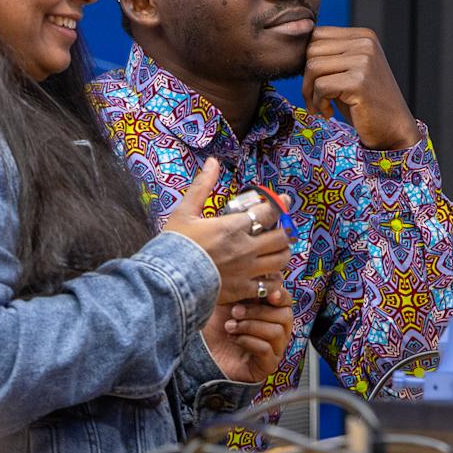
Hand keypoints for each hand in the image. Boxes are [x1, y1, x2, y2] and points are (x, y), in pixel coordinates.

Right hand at [160, 159, 291, 302]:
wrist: (167, 280)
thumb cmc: (175, 245)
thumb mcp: (185, 211)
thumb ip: (202, 187)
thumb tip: (212, 162)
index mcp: (233, 226)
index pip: (268, 212)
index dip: (280, 204)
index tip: (285, 201)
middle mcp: (246, 248)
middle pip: (280, 238)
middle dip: (283, 232)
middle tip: (280, 230)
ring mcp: (247, 270)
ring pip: (280, 261)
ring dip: (282, 254)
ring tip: (277, 252)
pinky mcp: (243, 290)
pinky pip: (269, 286)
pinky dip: (273, 281)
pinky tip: (268, 277)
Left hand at [203, 286, 294, 381]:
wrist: (201, 355)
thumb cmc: (216, 327)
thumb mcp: (229, 302)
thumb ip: (246, 289)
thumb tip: (262, 274)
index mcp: (272, 312)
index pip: (287, 301)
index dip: (281, 295)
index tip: (270, 294)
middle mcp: (278, 331)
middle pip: (285, 315)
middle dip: (259, 311)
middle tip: (235, 311)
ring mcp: (275, 349)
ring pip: (277, 332)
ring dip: (250, 326)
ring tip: (229, 326)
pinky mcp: (267, 365)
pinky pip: (266, 349)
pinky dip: (248, 341)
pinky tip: (233, 339)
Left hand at [305, 26, 419, 150]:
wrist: (393, 129)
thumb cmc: (365, 103)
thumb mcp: (348, 71)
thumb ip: (330, 55)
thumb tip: (293, 46)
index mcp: (363, 36)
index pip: (316, 35)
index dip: (307, 61)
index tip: (315, 84)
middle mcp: (365, 43)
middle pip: (311, 50)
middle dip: (305, 78)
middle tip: (315, 100)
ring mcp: (364, 60)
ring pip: (313, 67)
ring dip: (310, 92)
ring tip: (321, 107)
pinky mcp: (359, 81)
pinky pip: (321, 86)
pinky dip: (319, 103)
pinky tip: (329, 113)